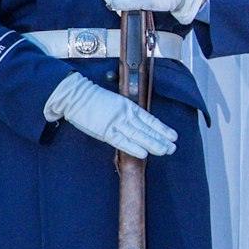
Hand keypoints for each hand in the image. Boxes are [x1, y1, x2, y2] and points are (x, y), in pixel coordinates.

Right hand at [46, 73, 176, 158]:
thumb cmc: (93, 100)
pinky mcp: (105, 131)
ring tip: (165, 151)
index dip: (162, 129)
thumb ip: (126, 115)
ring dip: (153, 144)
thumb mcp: (115, 103)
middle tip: (173, 148)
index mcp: (128, 107)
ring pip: (139, 135)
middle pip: (147, 129)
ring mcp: (116, 123)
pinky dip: (133, 148)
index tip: (173, 136)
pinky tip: (144, 154)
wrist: (75, 95)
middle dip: (161, 139)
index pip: (150, 120)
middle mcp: (126, 115)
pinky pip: (122, 141)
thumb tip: (138, 127)